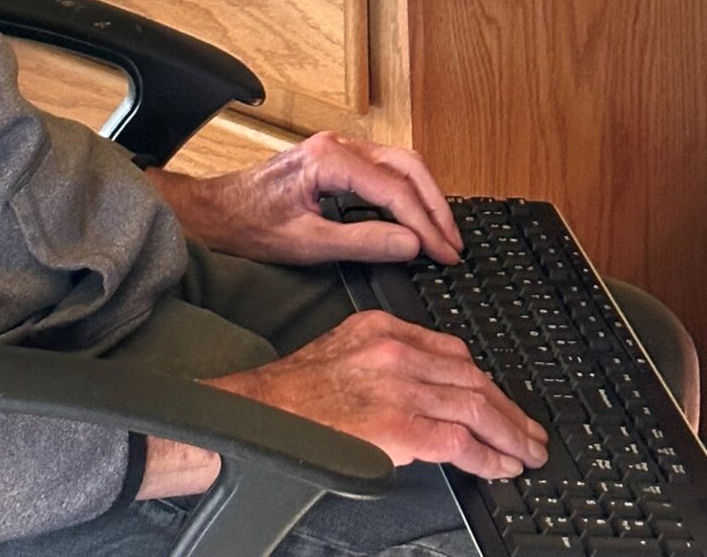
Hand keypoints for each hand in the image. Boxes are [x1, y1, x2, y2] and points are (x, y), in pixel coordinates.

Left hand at [150, 132, 462, 265]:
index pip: (395, 191)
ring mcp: (338, 148)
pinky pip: (384, 168)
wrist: (217, 212)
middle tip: (453, 245)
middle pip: (407, 166)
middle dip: (435, 206)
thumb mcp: (309, 244)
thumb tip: (412, 244)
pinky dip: (407, 192)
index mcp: (330, 160)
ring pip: (399, 163)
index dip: (426, 225)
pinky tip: (416, 218)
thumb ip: (364, 243)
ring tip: (442, 235)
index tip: (445, 254)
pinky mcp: (337, 159)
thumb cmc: (252, 226)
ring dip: (425, 197)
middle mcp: (337, 145)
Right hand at [211, 310, 546, 479]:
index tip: (501, 400)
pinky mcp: (401, 426)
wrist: (265, 411)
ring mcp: (401, 388)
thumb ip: (386, 357)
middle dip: (509, 409)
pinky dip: (489, 457)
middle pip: (473, 378)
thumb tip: (427, 387)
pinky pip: (461, 442)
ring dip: (511, 435)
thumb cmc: (297, 390)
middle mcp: (397, 351)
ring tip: (528, 453)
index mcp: (383, 327)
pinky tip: (502, 468)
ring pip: (476, 407)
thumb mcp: (344, 349)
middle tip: (531, 432)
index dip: (485, 381)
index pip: (454, 351)